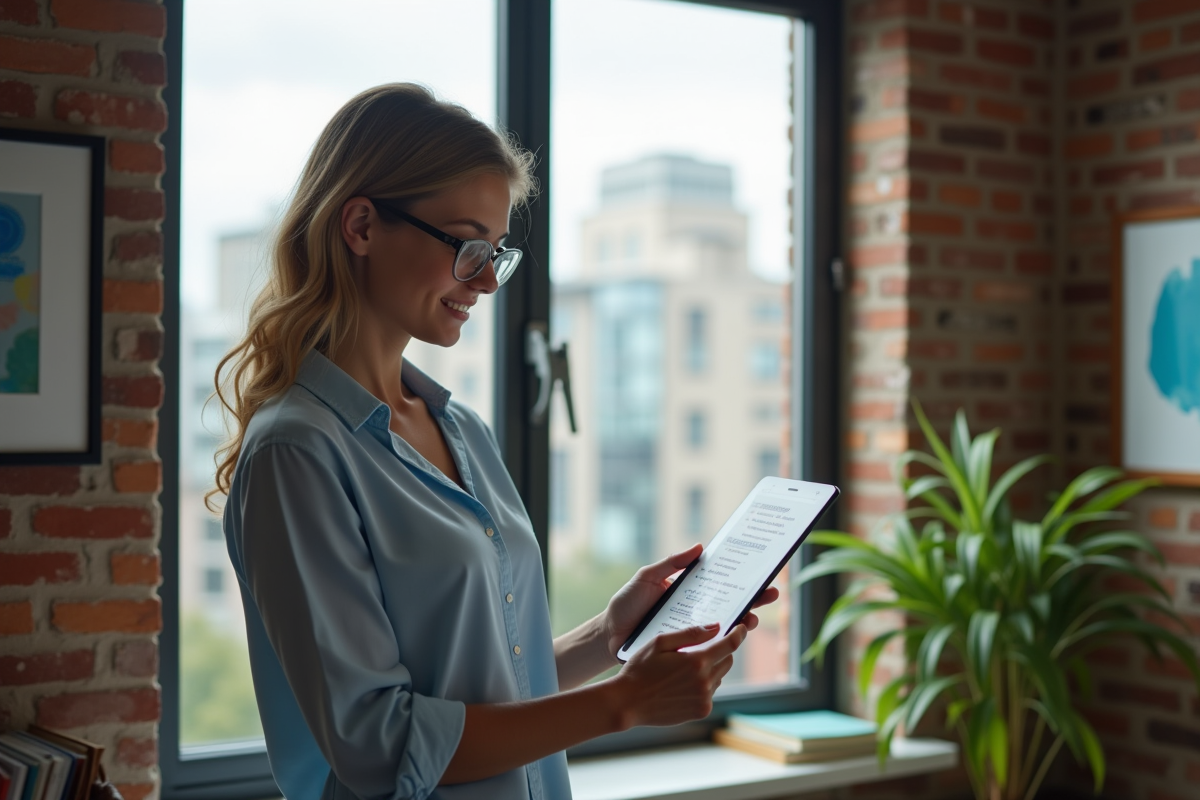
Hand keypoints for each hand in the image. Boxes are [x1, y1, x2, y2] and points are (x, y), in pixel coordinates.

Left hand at [602, 544, 781, 658]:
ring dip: (742, 623)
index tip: (761, 571)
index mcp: (690, 592)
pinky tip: (733, 642)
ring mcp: (692, 632)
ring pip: (725, 628)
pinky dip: (722, 645)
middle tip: (770, 594)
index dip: (742, 579)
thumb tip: (700, 547)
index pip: (722, 583)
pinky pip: (708, 648)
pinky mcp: (685, 651)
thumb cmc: (626, 604)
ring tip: (752, 619)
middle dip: (754, 599)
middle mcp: (696, 612)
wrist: (608, 636)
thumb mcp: (646, 577)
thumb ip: (670, 562)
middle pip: (731, 605)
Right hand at [606, 622, 747, 728]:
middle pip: (727, 660)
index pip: (729, 645)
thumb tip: (715, 627)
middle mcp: (704, 682)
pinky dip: (704, 684)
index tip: (742, 627)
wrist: (628, 703)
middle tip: (706, 645)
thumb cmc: (640, 669)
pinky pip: (711, 692)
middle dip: (722, 650)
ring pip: (719, 676)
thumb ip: (690, 634)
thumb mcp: (660, 642)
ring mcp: (704, 699)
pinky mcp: (701, 711)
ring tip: (688, 666)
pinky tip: (684, 682)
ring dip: (712, 668)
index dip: (739, 634)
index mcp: (696, 662)